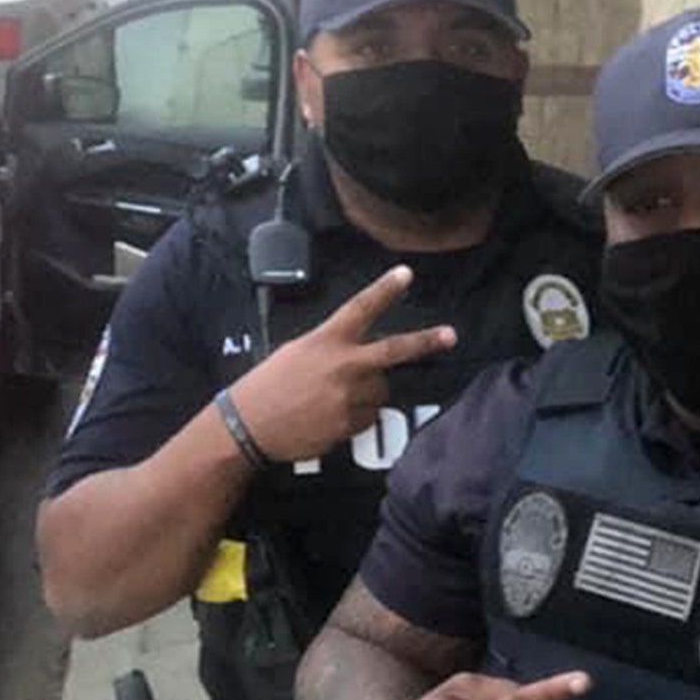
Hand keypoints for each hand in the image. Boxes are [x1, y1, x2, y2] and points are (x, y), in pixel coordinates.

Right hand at [228, 266, 455, 462]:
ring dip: (368, 391)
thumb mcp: (297, 351)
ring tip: (333, 397)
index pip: (361, 308)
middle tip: (451, 336)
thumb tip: (361, 353)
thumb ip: (332, 347)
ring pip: (381, 390)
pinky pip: (368, 417)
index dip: (385, 289)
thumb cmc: (269, 384)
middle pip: (395, 350)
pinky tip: (328, 416)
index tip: (407, 273)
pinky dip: (356, 416)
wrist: (248, 426)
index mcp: (326, 340)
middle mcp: (344, 365)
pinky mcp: (350, 424)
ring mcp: (350, 396)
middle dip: (426, 342)